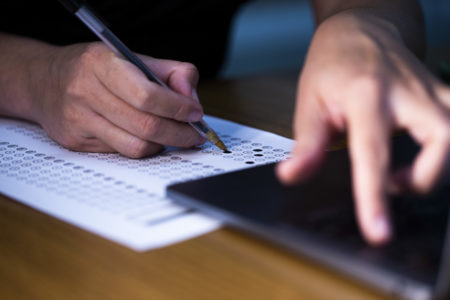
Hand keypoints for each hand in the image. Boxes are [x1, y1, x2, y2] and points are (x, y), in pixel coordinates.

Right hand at [30, 42, 204, 157]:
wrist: (44, 82)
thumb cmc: (94, 69)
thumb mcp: (132, 57)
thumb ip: (170, 72)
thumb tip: (191, 98)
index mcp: (101, 64)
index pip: (147, 95)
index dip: (177, 107)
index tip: (195, 113)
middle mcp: (85, 92)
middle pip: (145, 125)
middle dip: (179, 133)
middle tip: (195, 134)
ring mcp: (78, 120)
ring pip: (136, 145)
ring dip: (164, 144)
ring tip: (176, 136)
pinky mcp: (76, 142)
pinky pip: (122, 152)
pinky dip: (144, 148)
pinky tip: (149, 138)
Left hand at [277, 12, 449, 244]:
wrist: (361, 31)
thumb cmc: (332, 64)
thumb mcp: (309, 102)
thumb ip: (306, 144)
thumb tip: (292, 176)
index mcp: (367, 94)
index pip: (373, 151)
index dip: (375, 195)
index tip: (378, 230)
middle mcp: (408, 91)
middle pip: (444, 142)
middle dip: (422, 179)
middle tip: (389, 182)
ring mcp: (433, 91)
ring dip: (436, 168)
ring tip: (402, 171)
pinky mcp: (444, 95)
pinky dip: (443, 153)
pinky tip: (420, 156)